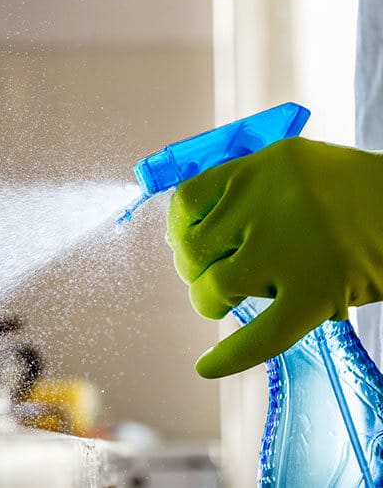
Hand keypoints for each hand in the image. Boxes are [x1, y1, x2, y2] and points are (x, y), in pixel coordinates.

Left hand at [166, 137, 382, 377]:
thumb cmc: (354, 193)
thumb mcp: (295, 167)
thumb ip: (246, 190)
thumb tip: (186, 235)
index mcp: (260, 167)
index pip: (186, 201)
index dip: (179, 230)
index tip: (186, 244)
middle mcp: (269, 201)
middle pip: (194, 250)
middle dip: (194, 270)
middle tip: (213, 275)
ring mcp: (292, 248)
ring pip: (215, 288)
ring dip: (212, 301)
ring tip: (229, 302)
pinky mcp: (319, 291)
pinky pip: (262, 334)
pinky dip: (231, 355)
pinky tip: (206, 367)